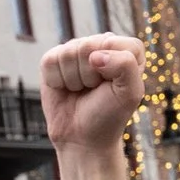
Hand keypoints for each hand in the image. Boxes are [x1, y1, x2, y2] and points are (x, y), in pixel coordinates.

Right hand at [40, 33, 145, 156]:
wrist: (82, 138)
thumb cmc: (109, 114)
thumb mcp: (130, 93)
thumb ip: (125, 64)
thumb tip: (94, 56)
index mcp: (124, 48)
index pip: (112, 42)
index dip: (111, 66)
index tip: (113, 86)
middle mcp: (99, 45)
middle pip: (86, 46)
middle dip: (89, 75)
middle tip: (94, 90)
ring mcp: (74, 51)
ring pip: (67, 53)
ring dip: (73, 80)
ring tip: (80, 91)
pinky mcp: (53, 61)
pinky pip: (50, 61)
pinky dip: (56, 81)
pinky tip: (65, 89)